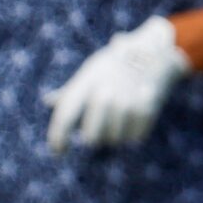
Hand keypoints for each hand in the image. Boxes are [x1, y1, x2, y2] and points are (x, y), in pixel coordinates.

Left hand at [43, 16, 191, 151]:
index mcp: (87, 81)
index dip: (58, 137)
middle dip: (92, 138)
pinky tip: (135, 115)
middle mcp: (105, 92)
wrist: (155, 51)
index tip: (58, 151)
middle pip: (91, 137)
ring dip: (115, 134)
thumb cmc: (117, 63)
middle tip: (95, 133)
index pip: (65, 115)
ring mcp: (126, 101)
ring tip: (120, 115)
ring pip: (113, 140)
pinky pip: (134, 137)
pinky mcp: (146, 109)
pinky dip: (133, 132)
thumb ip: (72, 89)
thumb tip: (48, 101)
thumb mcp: (92, 70)